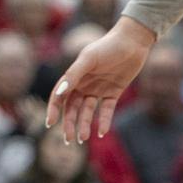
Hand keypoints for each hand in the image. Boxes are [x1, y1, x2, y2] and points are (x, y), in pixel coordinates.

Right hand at [45, 18, 153, 143]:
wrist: (132, 42)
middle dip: (69, 123)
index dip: (53, 110)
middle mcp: (84, 84)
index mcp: (74, 76)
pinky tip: (102, 132)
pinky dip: (104, 121)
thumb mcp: (88, 59)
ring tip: (83, 139)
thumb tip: (59, 93)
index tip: (50, 124)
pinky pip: (106, 110)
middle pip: (72, 108)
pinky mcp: (114, 92)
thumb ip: (73, 75)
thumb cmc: (107, 47)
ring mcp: (98, 89)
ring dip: (84, 124)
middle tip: (68, 140)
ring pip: (87, 111)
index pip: (59, 96)